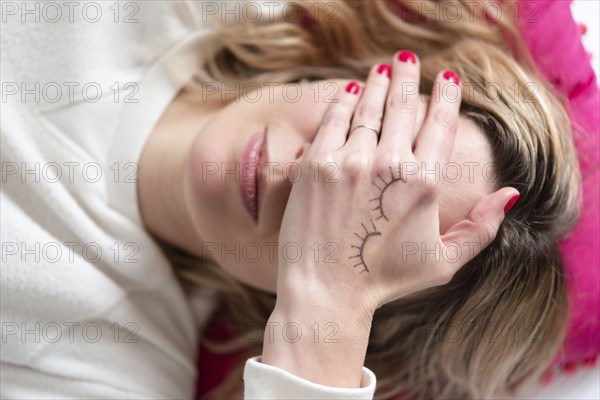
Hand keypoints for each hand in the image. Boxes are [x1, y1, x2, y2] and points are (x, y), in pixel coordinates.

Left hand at [275, 52, 518, 318]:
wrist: (326, 290)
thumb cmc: (384, 279)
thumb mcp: (443, 261)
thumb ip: (482, 228)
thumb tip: (510, 193)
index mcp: (424, 183)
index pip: (441, 124)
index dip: (447, 96)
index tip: (449, 78)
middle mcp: (388, 165)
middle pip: (404, 105)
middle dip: (409, 77)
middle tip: (409, 61)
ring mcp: (349, 162)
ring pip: (369, 107)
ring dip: (378, 83)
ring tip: (383, 69)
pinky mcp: (316, 164)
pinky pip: (333, 120)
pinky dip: (343, 101)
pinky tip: (351, 92)